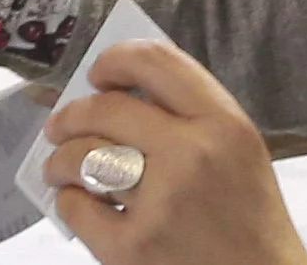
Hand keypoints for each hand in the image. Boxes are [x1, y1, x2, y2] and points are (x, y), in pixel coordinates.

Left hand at [42, 40, 306, 264]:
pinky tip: (76, 202)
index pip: (156, 62)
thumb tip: (119, 93)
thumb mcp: (239, 153)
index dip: (115, 60)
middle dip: (71, 114)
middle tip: (59, 125)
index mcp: (224, 125)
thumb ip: (192, 117)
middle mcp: (191, 156)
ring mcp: (160, 203)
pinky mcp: (132, 248)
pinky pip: (77, 208)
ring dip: (60, 158)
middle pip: (105, 109)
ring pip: (83, 156)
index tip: (99, 73)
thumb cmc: (247, 221)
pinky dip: (69, 202)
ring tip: (58, 166)